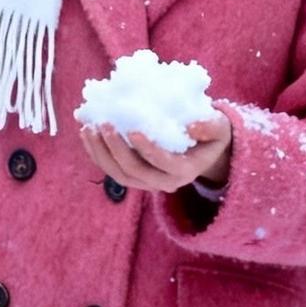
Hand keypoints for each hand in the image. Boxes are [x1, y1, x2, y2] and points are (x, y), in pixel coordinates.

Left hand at [77, 105, 231, 193]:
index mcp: (185, 171)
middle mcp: (164, 183)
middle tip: (104, 124)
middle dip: (116, 149)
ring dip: (100, 153)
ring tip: (89, 128)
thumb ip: (210, 126)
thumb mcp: (219, 128)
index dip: (147, 149)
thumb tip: (192, 125)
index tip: (132, 129)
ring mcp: (146, 182)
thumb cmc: (211, 134)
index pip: (163, 163)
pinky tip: (87, 132)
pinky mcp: (134, 176)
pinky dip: (96, 153)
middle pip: (134, 172)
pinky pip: (111, 169)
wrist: (204, 151)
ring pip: (118, 174)